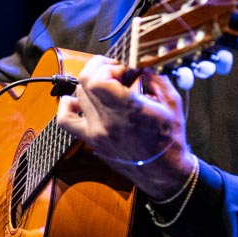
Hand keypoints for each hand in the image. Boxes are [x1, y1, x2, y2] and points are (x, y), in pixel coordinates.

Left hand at [55, 55, 193, 199]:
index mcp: (129, 110)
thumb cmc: (170, 139)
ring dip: (90, 83)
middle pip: (85, 82)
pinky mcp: (91, 140)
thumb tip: (141, 62)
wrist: (164, 173)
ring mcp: (96, 132)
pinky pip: (66, 119)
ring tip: (106, 85)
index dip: (109, 66)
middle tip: (116, 71)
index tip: (124, 68)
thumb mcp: (172, 102)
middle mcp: (108, 121)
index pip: (99, 79)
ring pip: (77, 94)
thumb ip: (155, 78)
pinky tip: (80, 99)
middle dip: (100, 69)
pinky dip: (68, 104)